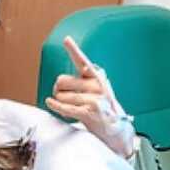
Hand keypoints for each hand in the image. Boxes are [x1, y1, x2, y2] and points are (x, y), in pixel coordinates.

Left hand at [45, 35, 136, 159]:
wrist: (118, 130)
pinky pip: (65, 107)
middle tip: (62, 94)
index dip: (74, 50)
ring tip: (69, 106)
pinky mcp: (90, 113)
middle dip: (58, 88)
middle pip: (63, 80)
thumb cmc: (104, 109)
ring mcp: (94, 99)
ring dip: (60, 101)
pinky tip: (50, 103)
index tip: (66, 39)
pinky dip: (55, 106)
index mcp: (97, 77)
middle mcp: (97, 85)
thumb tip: (59, 83)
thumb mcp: (99, 91)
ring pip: (63, 96)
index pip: (83, 61)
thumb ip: (83, 82)